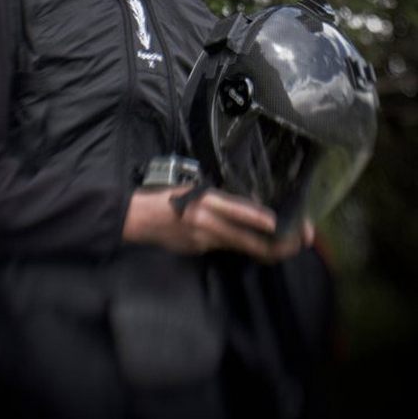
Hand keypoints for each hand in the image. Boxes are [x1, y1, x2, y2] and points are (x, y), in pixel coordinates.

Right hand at [122, 186, 314, 263]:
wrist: (138, 218)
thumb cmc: (167, 197)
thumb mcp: (196, 190)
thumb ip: (222, 200)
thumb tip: (252, 207)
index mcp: (208, 203)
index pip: (242, 214)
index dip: (265, 222)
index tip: (287, 225)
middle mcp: (210, 225)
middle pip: (252, 242)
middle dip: (281, 244)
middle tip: (302, 240)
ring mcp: (206, 241)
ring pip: (244, 248)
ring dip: (268, 248)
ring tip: (289, 243)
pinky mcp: (200, 250)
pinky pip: (228, 247)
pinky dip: (245, 245)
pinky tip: (259, 243)